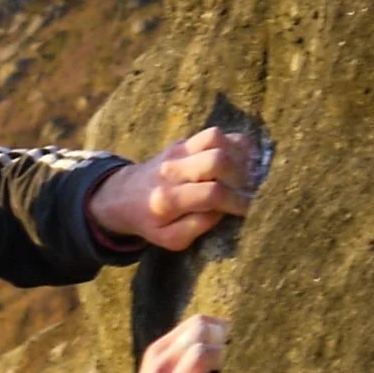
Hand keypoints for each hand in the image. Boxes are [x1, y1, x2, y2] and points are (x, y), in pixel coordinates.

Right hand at [78, 311, 230, 372]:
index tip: (229, 343)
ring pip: (203, 352)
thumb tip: (221, 341)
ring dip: (221, 362)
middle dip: (224, 340)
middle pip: (202, 330)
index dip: (220, 328)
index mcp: (158, 351)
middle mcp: (162, 363)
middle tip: (232, 360)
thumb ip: (183, 356)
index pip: (196, 321)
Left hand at [88, 127, 256, 251]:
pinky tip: (239, 160)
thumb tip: (223, 210)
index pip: (212, 193)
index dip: (237, 201)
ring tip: (245, 173)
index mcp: (168, 200)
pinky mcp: (183, 142)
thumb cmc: (151, 221)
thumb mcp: (169, 238)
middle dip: (240, 175)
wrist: (122, 196)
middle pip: (217, 160)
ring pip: (216, 138)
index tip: (250, 207)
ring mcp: (177, 152)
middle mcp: (172, 170)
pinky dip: (232, 143)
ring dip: (238, 154)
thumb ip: (198, 227)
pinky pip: (214, 134)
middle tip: (247, 189)